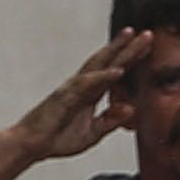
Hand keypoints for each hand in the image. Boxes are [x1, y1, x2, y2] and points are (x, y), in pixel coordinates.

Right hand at [10, 31, 150, 160]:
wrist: (32, 146)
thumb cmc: (57, 138)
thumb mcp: (92, 132)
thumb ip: (110, 120)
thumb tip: (131, 108)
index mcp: (90, 93)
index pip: (114, 71)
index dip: (131, 59)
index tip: (148, 47)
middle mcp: (82, 85)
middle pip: (109, 61)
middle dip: (128, 47)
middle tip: (147, 33)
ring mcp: (74, 88)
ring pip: (98, 64)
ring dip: (116, 50)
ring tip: (131, 36)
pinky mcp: (66, 96)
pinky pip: (87, 84)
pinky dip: (103, 77)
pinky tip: (118, 70)